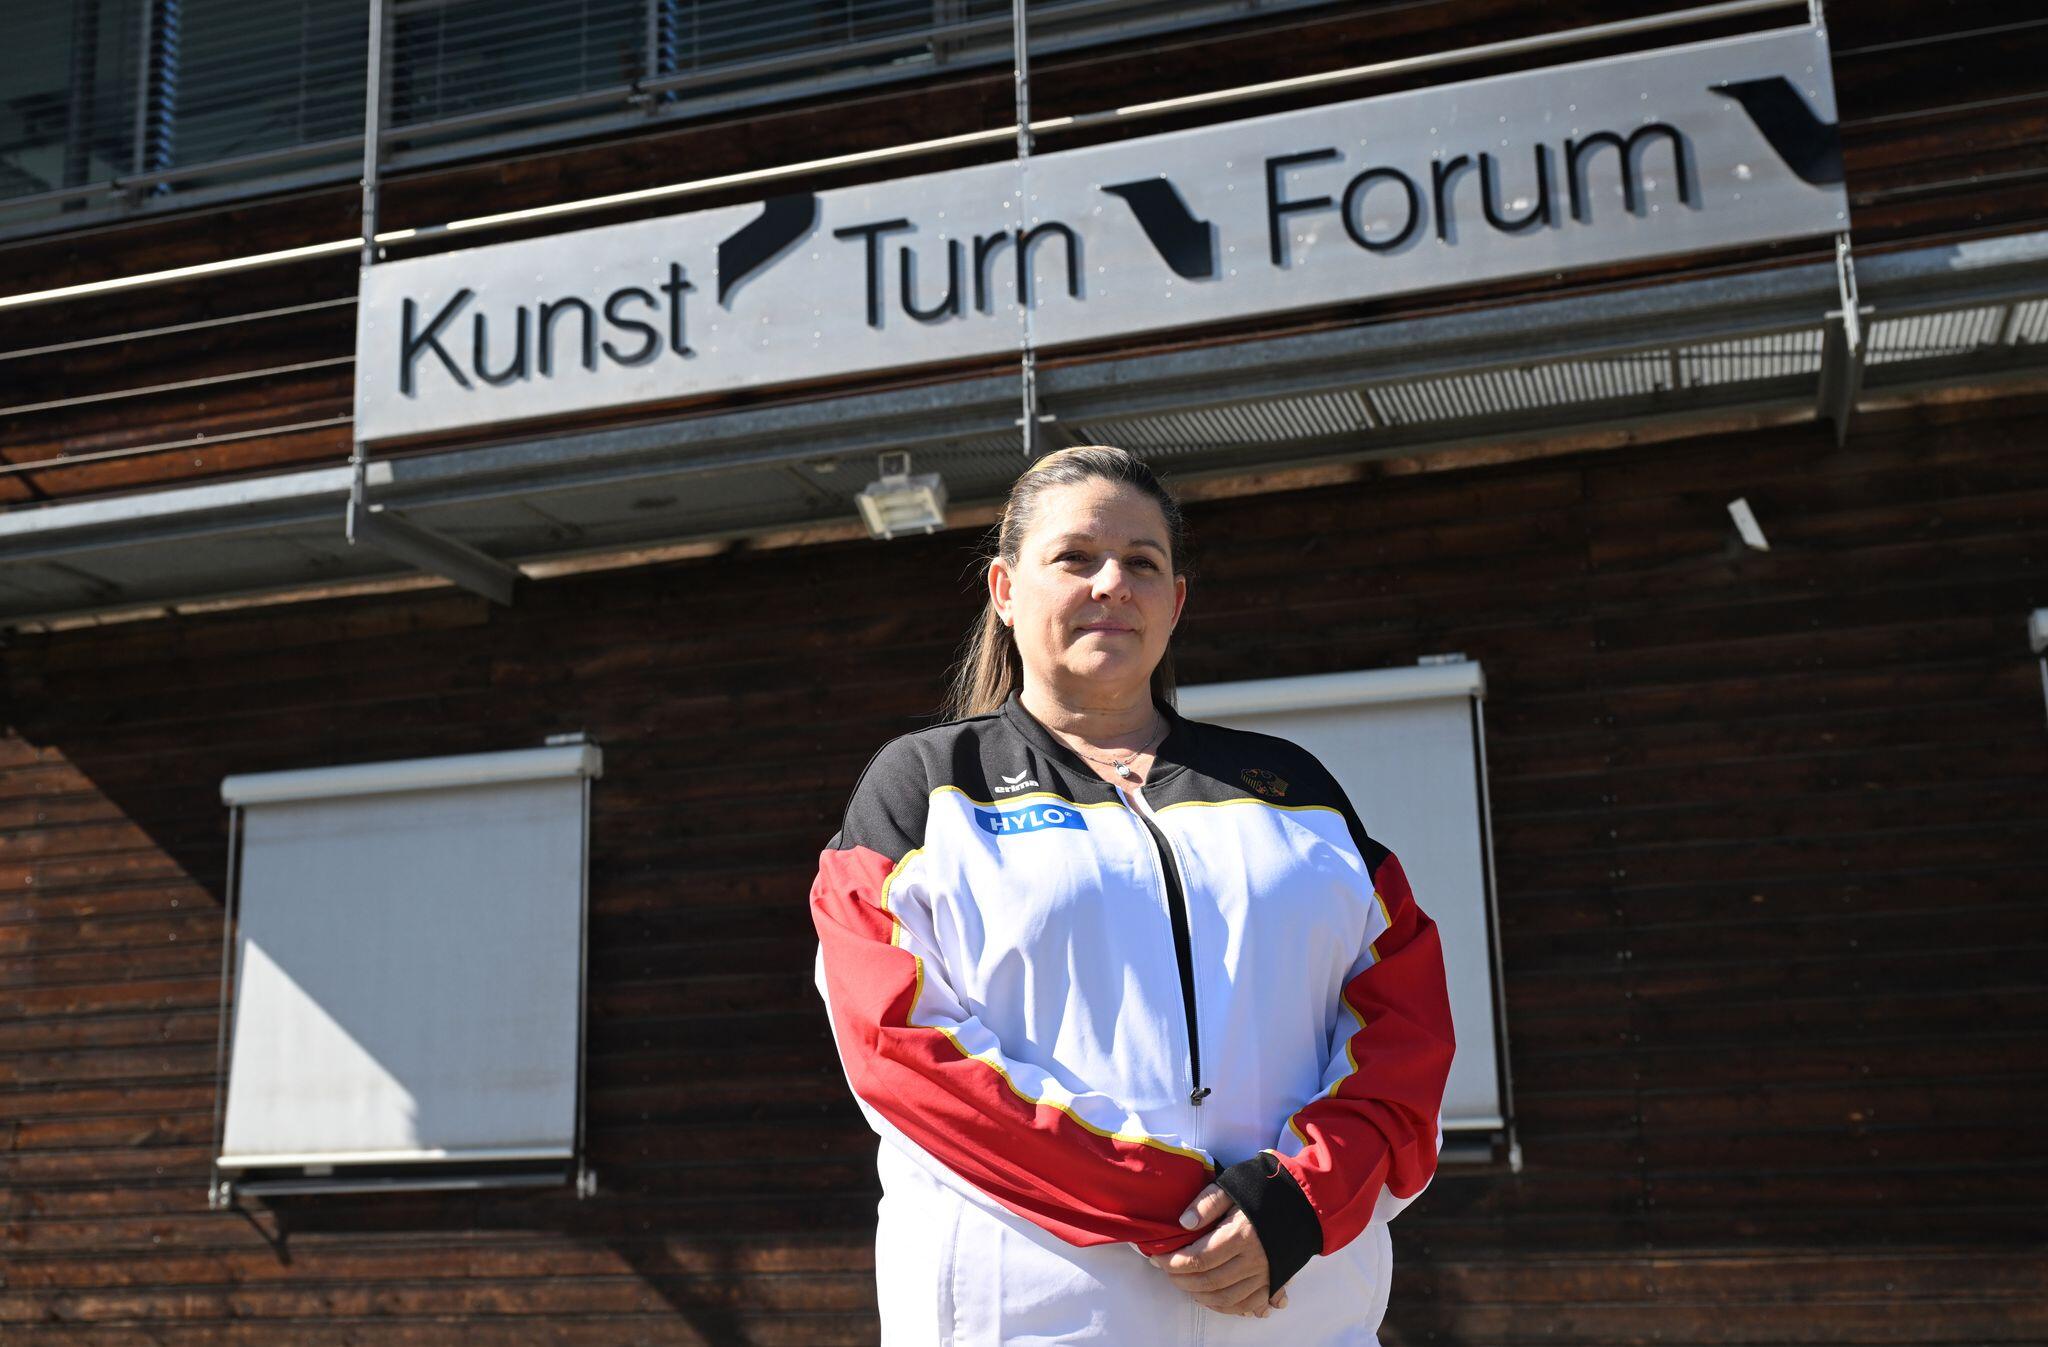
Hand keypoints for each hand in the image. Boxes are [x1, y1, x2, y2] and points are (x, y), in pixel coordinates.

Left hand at [1145, 1183, 1289, 1316]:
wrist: (1305, 1201)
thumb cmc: (1265, 1190)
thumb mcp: (1232, 1185)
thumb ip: (1206, 1203)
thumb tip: (1183, 1223)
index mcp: (1240, 1235)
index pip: (1198, 1259)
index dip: (1173, 1262)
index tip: (1157, 1257)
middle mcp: (1254, 1260)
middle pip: (1209, 1281)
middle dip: (1181, 1279)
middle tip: (1166, 1269)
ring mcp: (1265, 1274)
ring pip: (1225, 1298)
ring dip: (1199, 1295)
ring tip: (1183, 1283)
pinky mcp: (1274, 1282)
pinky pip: (1247, 1304)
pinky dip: (1225, 1306)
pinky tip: (1209, 1298)